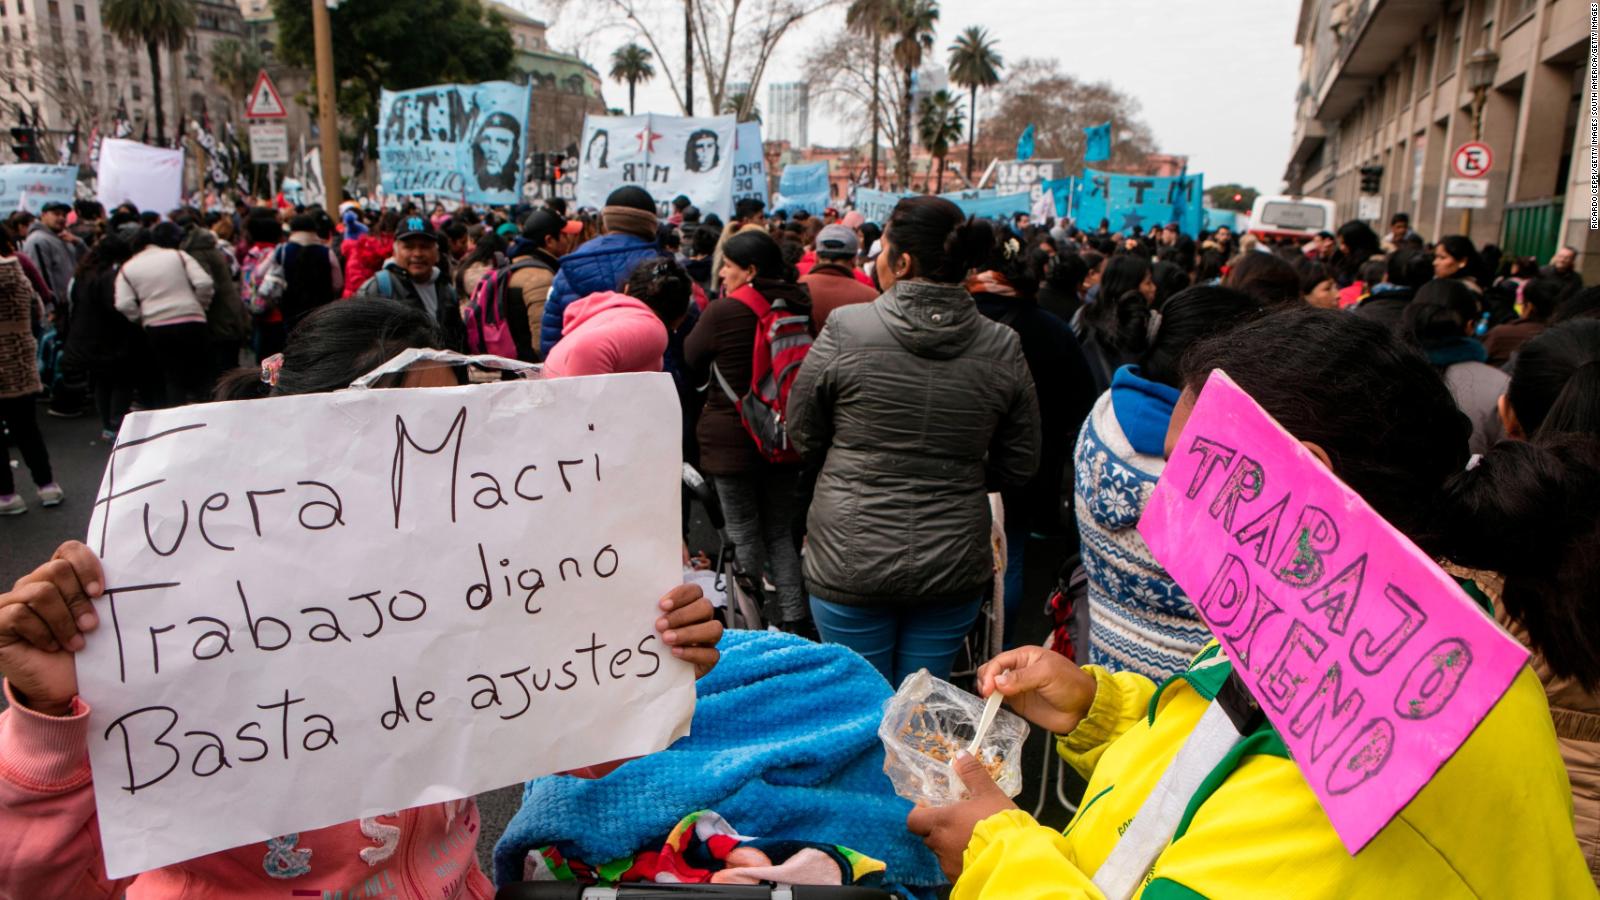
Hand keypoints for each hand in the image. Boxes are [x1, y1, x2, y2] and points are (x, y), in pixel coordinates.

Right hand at [0, 542, 105, 715]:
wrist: (63, 688)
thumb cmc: (85, 654)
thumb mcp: (98, 620)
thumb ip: (99, 596)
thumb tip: (126, 576)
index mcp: (58, 579)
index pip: (69, 550)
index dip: (86, 565)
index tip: (100, 593)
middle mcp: (32, 584)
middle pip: (57, 569)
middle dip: (78, 600)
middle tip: (91, 626)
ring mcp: (11, 602)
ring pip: (40, 592)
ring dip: (63, 620)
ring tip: (75, 643)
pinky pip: (20, 614)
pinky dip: (42, 632)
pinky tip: (51, 647)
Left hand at [655, 583, 720, 678]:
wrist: (657, 670)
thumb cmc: (653, 639)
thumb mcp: (650, 623)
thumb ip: (650, 612)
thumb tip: (641, 604)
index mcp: (692, 604)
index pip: (694, 591)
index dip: (680, 595)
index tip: (661, 605)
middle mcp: (704, 619)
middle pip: (706, 607)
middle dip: (682, 615)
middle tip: (660, 625)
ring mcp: (710, 639)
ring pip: (714, 629)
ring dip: (689, 633)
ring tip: (666, 639)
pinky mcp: (710, 659)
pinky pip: (712, 654)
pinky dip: (693, 653)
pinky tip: (675, 652)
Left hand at [906, 751, 1018, 881]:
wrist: (1016, 859)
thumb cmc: (999, 823)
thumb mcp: (989, 793)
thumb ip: (972, 774)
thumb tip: (960, 754)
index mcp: (941, 822)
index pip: (913, 820)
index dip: (920, 813)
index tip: (931, 807)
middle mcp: (940, 844)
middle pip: (929, 836)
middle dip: (939, 829)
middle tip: (957, 821)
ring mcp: (949, 864)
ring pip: (942, 852)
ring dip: (951, 845)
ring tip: (973, 839)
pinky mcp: (960, 878)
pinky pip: (955, 867)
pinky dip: (962, 860)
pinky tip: (980, 854)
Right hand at [976, 646, 1095, 734]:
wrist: (1084, 709)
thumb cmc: (1072, 684)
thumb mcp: (1048, 674)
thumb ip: (1022, 678)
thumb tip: (998, 682)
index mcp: (1026, 656)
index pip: (1000, 660)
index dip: (991, 673)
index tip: (989, 688)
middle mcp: (1018, 670)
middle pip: (992, 671)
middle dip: (986, 681)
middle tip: (988, 694)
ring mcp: (1017, 687)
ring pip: (993, 686)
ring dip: (987, 692)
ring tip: (989, 701)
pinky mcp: (1018, 703)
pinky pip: (999, 701)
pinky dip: (992, 704)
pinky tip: (992, 708)